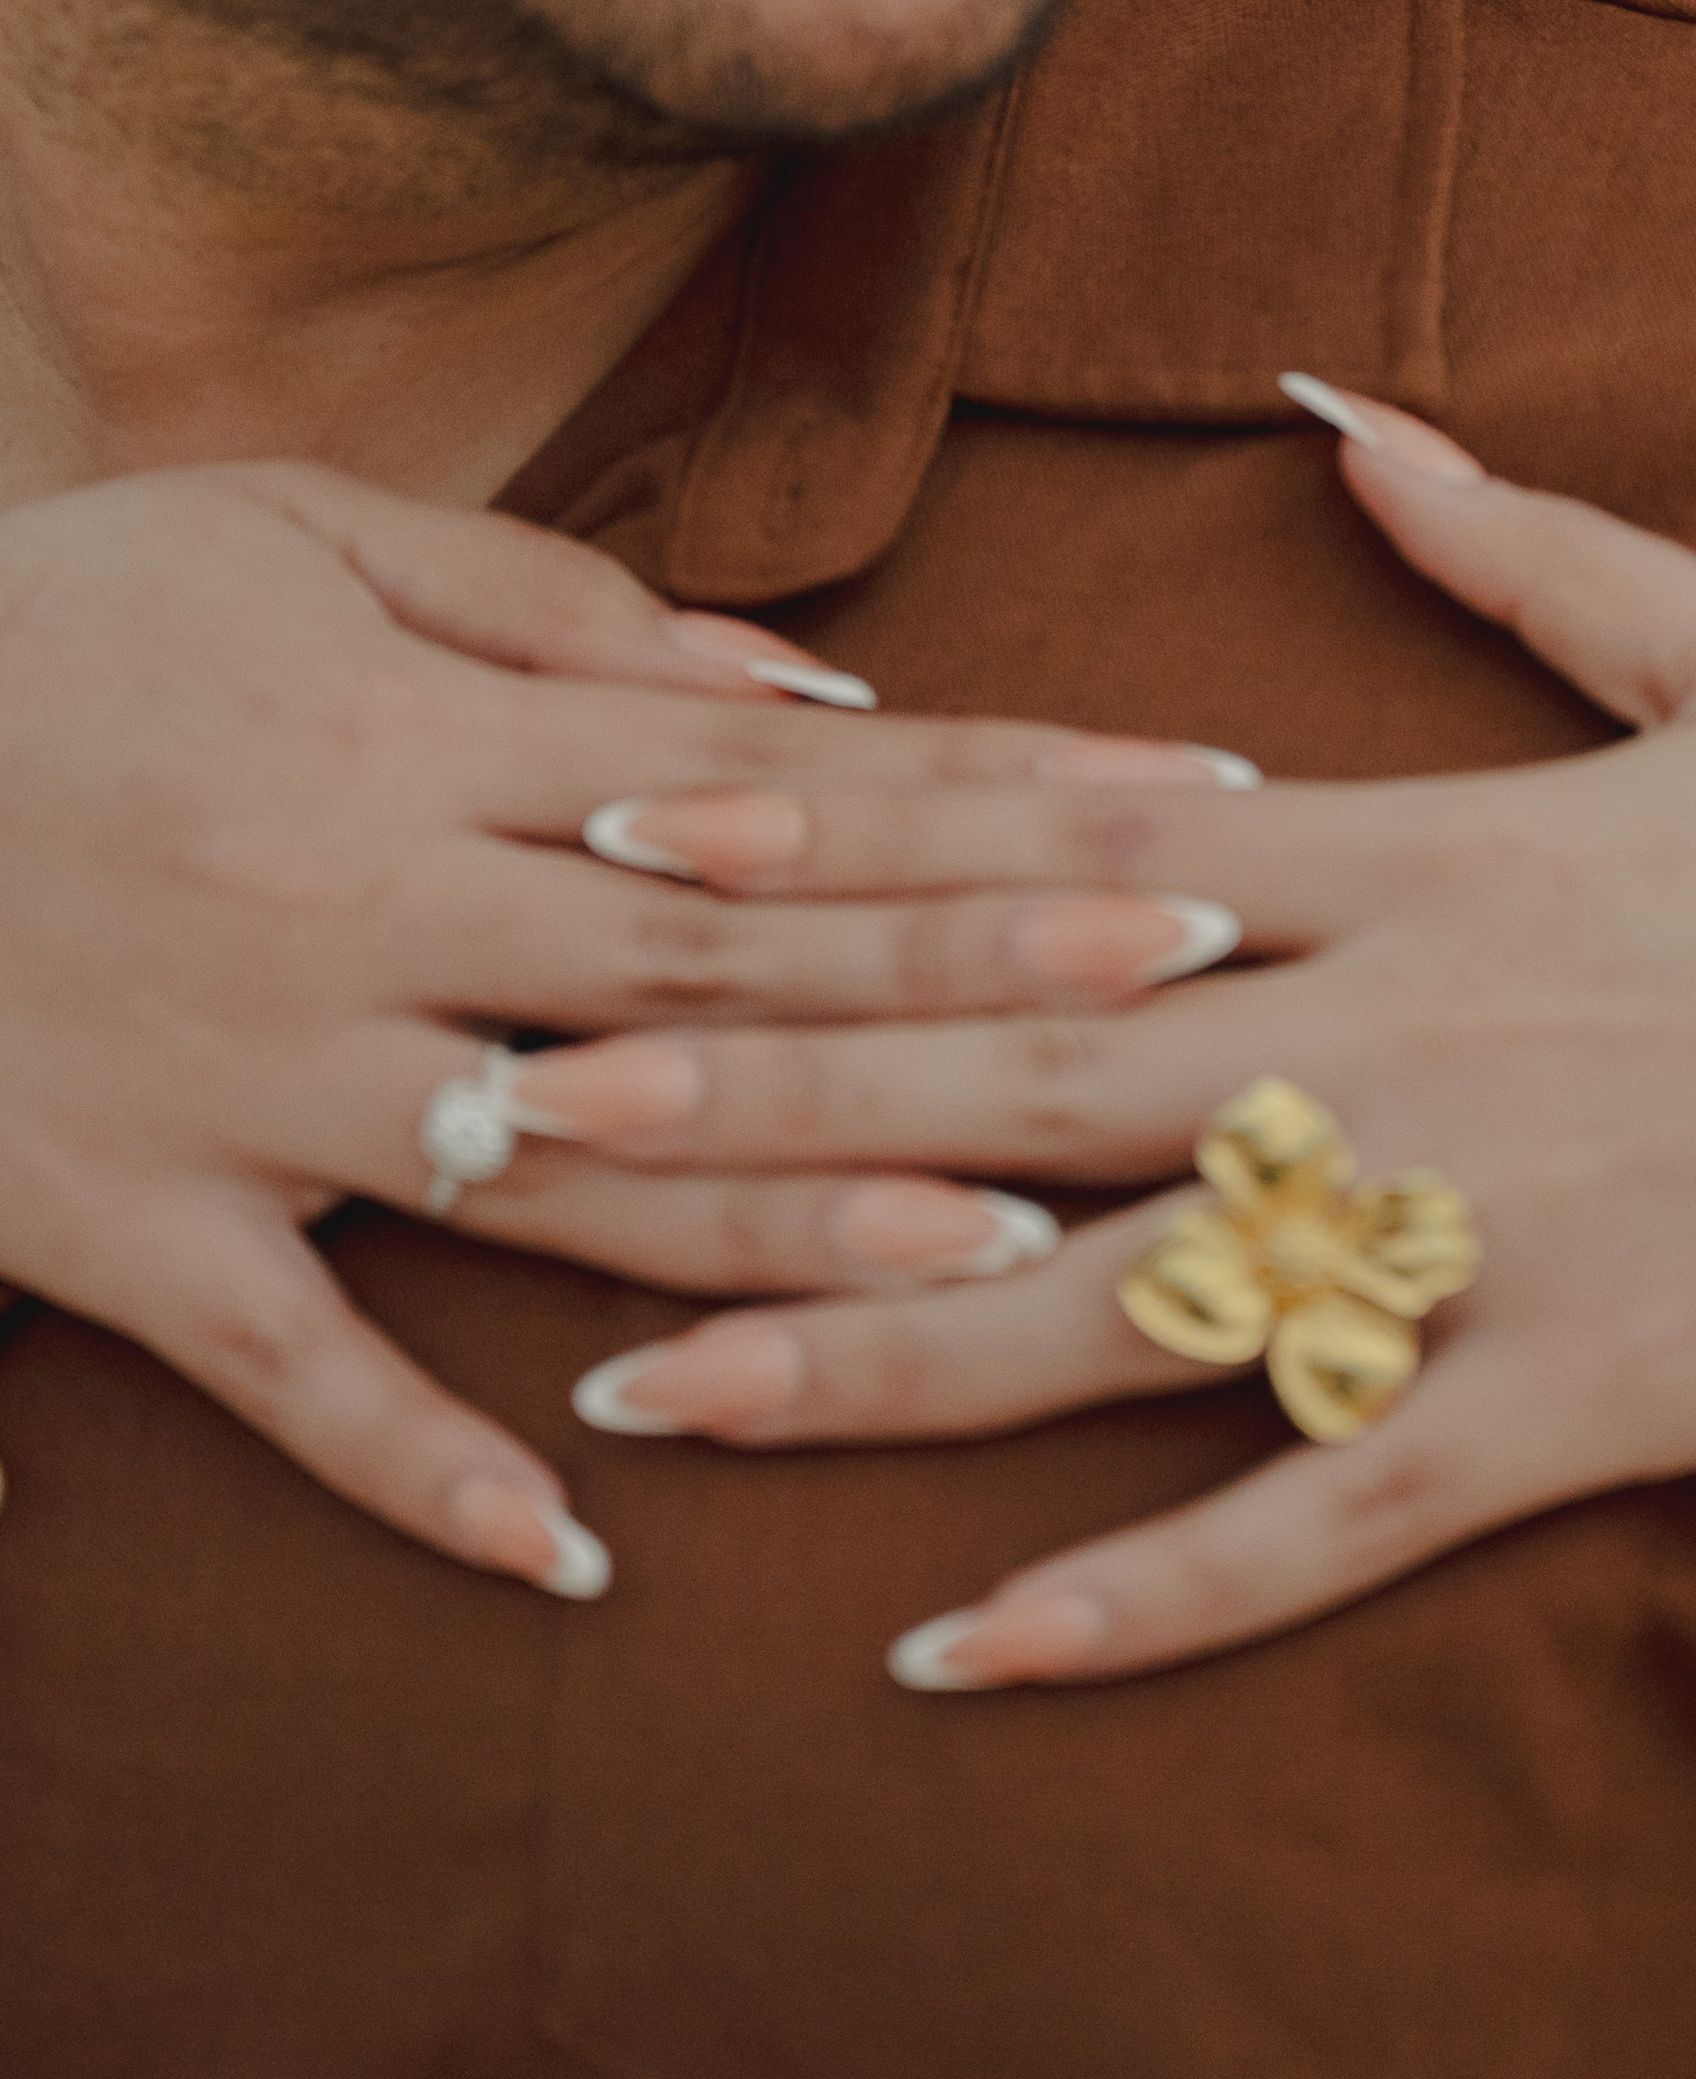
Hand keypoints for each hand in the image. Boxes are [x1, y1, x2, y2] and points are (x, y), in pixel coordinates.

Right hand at [0, 461, 1251, 1595]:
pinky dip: (416, 1467)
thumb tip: (798, 694)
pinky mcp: (125, 1224)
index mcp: (430, 733)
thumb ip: (550, 603)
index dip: (999, 795)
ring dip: (789, 1229)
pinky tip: (573, 1546)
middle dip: (978, 986)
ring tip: (998, 1260)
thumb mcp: (289, 532)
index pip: (779, 780)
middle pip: (731, 969)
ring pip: (566, 1181)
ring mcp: (257, 1083)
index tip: (1188, 806)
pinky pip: (286, 1377)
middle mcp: (378, 909)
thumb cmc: (59, 623)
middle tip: (1199, 1004)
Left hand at [541, 394, 1695, 1677]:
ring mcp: (1471, 1236)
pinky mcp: (1562, 1404)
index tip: (628, 834)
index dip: (831, 843)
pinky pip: (1310, 1522)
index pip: (1063, 846)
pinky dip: (1133, 1597)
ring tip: (634, 1392)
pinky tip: (958, 1657)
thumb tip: (1351, 404)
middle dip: (743, 1089)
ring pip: (1105, 1313)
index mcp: (1419, 854)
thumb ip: (1522, 541)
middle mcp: (1398, 1041)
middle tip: (514, 1098)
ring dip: (852, 1363)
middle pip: (1009, 1069)